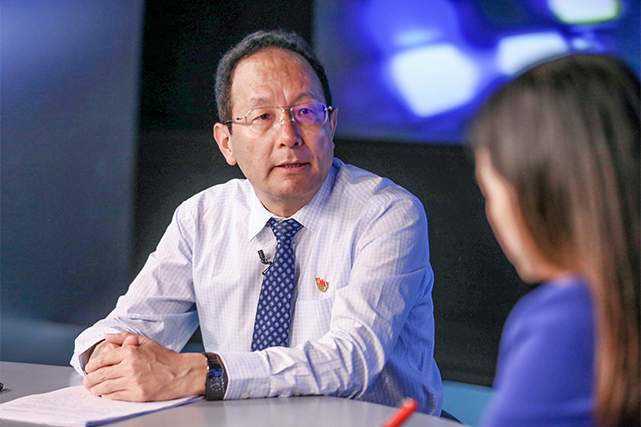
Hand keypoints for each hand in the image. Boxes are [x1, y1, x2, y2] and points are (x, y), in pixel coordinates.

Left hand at [83, 334, 206, 401]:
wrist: (182, 373)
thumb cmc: (165, 358)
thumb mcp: (146, 341)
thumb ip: (125, 337)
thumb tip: (108, 336)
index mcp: (130, 351)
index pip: (103, 359)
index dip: (92, 366)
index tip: (89, 369)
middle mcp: (130, 366)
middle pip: (101, 375)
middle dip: (90, 379)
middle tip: (87, 381)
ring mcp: (133, 382)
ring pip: (105, 387)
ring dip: (96, 389)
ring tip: (93, 389)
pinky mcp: (138, 395)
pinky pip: (115, 397)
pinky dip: (107, 396)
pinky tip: (106, 395)